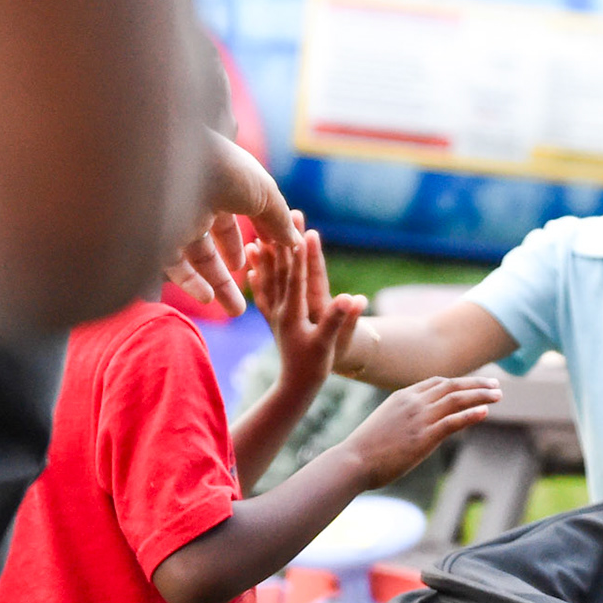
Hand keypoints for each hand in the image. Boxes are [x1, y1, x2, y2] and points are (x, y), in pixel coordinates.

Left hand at [166, 132, 300, 313]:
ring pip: (198, 260)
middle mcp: (197, 200)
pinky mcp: (157, 238)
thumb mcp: (265, 194)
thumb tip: (295, 241)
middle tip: (249, 291)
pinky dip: (191, 283)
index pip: (238, 215)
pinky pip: (174, 266)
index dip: (254, 236)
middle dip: (234, 269)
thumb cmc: (228, 171)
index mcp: (222, 184)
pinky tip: (208, 298)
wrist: (178, 164)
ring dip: (217, 286)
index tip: (268, 256)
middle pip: (217, 243)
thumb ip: (279, 220)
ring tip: (236, 311)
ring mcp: (176, 219)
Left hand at [247, 220, 364, 392]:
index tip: (304, 230)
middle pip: (281, 269)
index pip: (298, 276)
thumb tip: (351, 299)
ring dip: (265, 256)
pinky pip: (262, 294)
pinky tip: (251, 268)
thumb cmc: (317, 366)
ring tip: (256, 234)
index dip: (302, 254)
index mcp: (294, 312)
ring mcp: (275, 314)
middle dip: (283, 242)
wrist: (297, 386)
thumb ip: (338, 321)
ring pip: (268, 279)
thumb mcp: (330, 344)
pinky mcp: (273, 319)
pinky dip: (256, 279)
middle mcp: (281, 309)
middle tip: (286, 215)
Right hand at [339, 376, 501, 488]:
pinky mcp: (424, 436)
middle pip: (452, 386)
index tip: (475, 384)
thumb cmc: (366, 448)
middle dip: (476, 385)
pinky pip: (453, 422)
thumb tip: (417, 427)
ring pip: (457, 400)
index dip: (459, 382)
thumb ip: (404, 418)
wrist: (354, 460)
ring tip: (498, 395)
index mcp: (403, 396)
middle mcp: (413, 402)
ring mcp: (419, 418)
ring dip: (480, 396)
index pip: (437, 382)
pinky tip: (485, 413)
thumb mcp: (386, 423)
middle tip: (495, 386)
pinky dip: (471, 415)